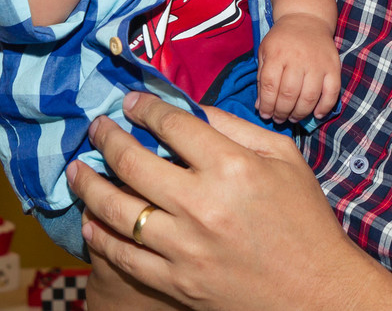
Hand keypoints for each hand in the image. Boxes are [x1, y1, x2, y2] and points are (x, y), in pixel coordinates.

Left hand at [68, 93, 391, 310]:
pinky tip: (91, 221)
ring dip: (89, 186)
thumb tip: (193, 110)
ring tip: (76, 170)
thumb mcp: (285, 157)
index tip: (129, 102)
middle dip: (107, 139)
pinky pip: (125, 256)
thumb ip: (237, 128)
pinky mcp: (176, 282)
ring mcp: (185, 247)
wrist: (315, 290)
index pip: (173, 125)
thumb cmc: (304, 218)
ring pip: (118, 211)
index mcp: (232, 167)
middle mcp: (203, 204)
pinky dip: (101, 237)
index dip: (145, 108)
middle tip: (96, 128)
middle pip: (134, 163)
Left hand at [256, 13, 340, 122]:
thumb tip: (260, 107)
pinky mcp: (333, 66)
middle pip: (289, 94)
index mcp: (278, 54)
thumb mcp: (265, 52)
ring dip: (300, 113)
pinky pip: (332, 91)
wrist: (306, 18)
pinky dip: (325, 107)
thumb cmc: (282, 38)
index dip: (267, 105)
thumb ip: (261, 79)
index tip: (265, 114)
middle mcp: (298, 58)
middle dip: (282, 112)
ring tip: (293, 118)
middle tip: (279, 118)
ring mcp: (318, 63)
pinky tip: (316, 114)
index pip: (270, 86)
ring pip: (309, 97)